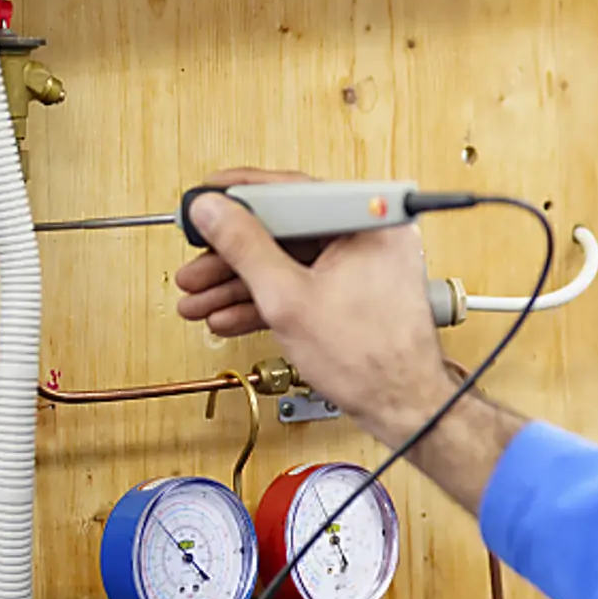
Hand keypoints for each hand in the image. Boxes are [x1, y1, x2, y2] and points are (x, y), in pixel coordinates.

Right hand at [173, 167, 460, 445]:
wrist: (402, 409)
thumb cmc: (370, 360)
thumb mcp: (287, 297)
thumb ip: (244, 247)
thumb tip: (212, 209)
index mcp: (367, 223)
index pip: (292, 190)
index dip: (239, 197)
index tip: (205, 202)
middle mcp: (369, 237)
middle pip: (284, 231)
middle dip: (231, 255)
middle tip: (195, 263)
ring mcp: (362, 266)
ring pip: (288, 262)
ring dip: (240, 283)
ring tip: (198, 299)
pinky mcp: (353, 294)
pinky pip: (302, 284)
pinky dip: (267, 299)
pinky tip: (228, 315)